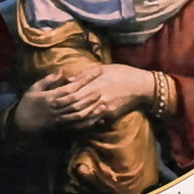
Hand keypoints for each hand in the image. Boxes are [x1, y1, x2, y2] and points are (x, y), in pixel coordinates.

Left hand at [31, 63, 149, 127]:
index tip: (52, 99)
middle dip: (63, 110)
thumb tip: (68, 80)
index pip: (73, 93)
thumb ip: (85, 74)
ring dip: (72, 120)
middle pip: (76, 106)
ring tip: (61, 121)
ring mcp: (104, 108)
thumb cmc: (122, 73)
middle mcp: (98, 97)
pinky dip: (84, 124)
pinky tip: (76, 125)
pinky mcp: (110, 114)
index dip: (61, 97)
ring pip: (84, 117)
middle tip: (52, 113)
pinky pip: (95, 121)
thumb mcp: (103, 68)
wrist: (141, 86)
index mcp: (95, 84)